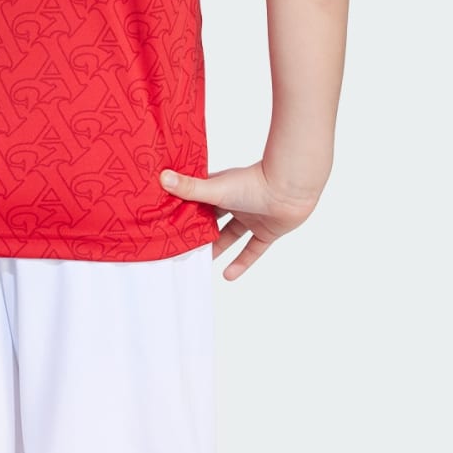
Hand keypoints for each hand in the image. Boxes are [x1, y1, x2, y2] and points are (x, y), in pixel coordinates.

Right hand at [159, 161, 319, 279]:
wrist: (290, 188)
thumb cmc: (253, 182)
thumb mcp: (215, 188)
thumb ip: (189, 188)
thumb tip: (162, 177)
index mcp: (221, 188)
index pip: (197, 200)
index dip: (184, 211)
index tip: (168, 224)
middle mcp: (235, 202)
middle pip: (212, 220)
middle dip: (198, 233)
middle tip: (181, 248)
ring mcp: (252, 217)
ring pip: (230, 236)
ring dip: (217, 248)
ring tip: (200, 263)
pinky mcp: (267, 232)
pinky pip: (252, 250)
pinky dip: (242, 263)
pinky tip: (227, 276)